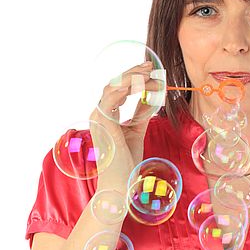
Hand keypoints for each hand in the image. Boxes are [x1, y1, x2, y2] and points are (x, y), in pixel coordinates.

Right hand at [89, 60, 160, 188]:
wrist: (120, 183)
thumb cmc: (126, 161)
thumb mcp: (137, 131)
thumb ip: (141, 113)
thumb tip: (151, 95)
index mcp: (106, 116)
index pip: (117, 90)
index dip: (133, 78)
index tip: (150, 71)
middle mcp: (99, 114)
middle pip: (114, 84)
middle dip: (133, 72)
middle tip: (151, 66)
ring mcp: (98, 117)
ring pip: (113, 86)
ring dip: (134, 77)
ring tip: (150, 73)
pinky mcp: (103, 123)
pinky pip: (113, 97)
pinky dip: (128, 87)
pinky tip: (143, 84)